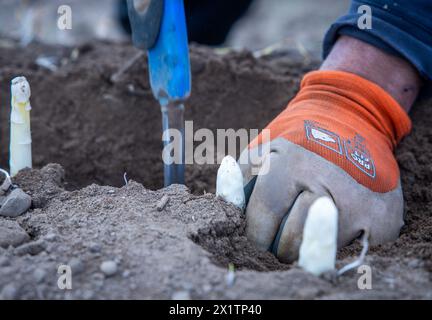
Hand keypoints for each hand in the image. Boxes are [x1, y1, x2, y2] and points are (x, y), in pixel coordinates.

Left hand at [239, 71, 410, 262]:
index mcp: (287, 164)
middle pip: (288, 244)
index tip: (259, 233)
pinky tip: (336, 221)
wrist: (352, 119)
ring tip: (306, 225)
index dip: (256, 235)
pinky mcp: (382, 218)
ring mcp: (356, 202)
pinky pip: (348, 254)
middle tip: (284, 230)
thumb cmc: (297, 144)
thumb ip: (239, 185)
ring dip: (305, 247)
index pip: (260, 222)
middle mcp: (324, 182)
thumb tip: (226, 215)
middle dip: (279, 244)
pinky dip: (336, 245)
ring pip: (316, 254)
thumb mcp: (262, 152)